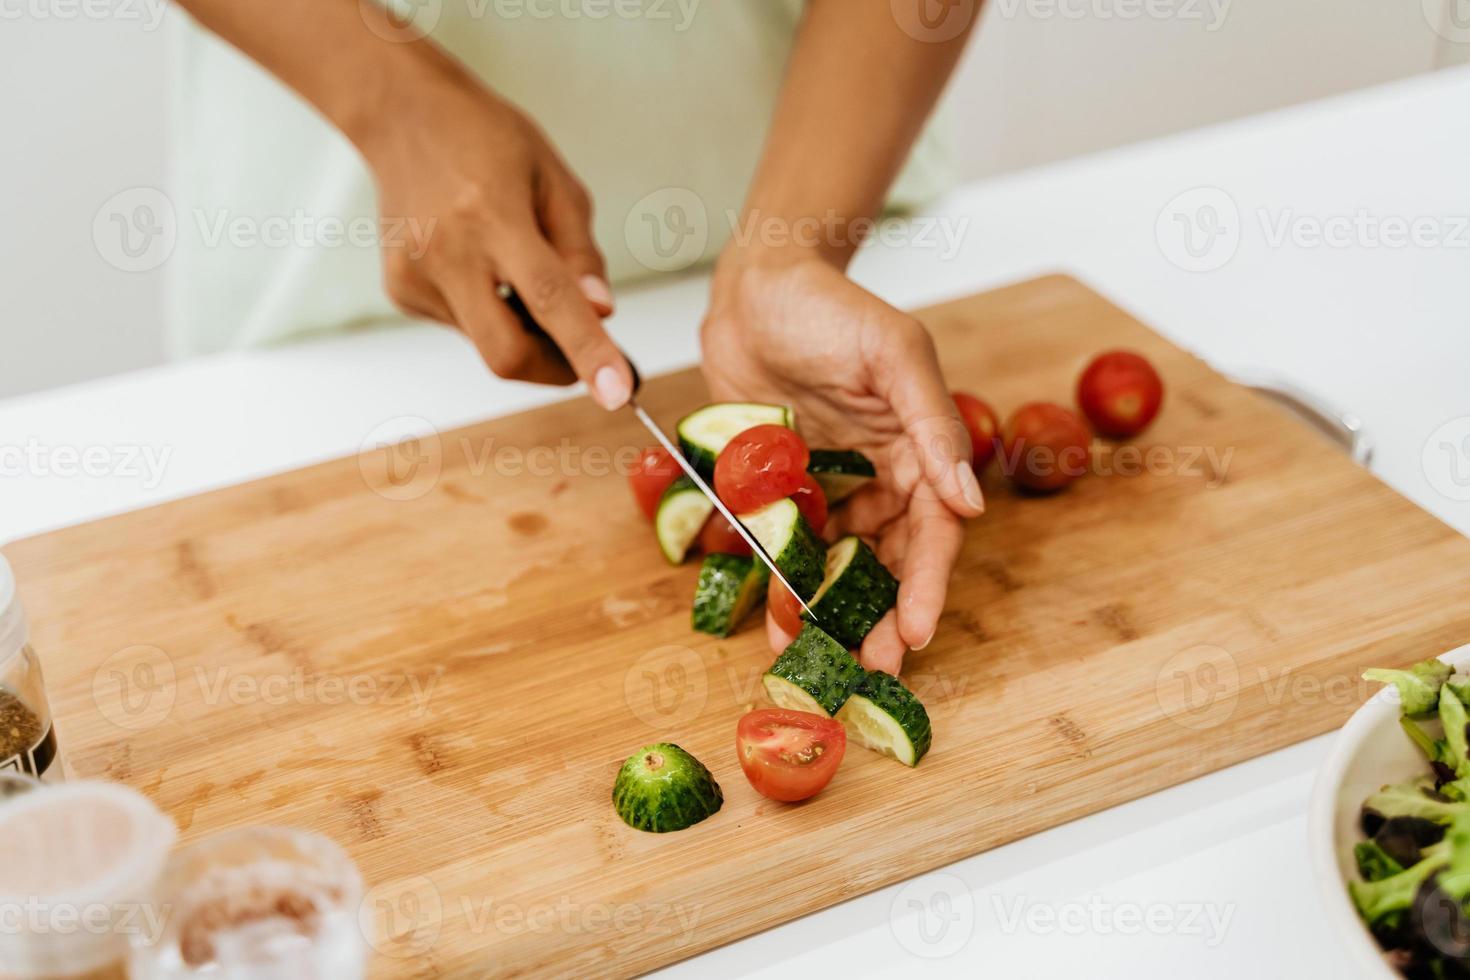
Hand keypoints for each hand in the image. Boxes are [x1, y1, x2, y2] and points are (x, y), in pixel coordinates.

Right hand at [359, 61, 632, 408]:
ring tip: (518, 268)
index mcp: (492, 215)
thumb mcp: (554, 180)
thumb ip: (581, 252)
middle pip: (506, 353)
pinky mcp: (401, 291)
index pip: (549, 299)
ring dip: (522, 328)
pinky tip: (480, 263)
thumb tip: (603, 315)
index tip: (617, 393)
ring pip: (487, 342)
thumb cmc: (485, 139)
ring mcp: (414, 277)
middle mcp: (446, 252)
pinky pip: (464, 326)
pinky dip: (490, 311)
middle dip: (555, 367)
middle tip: (586, 353)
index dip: (587, 351)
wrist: (399, 114)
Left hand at [701, 254, 984, 673]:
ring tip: (814, 655)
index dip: (927, 586)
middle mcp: (879, 477)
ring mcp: (829, 485)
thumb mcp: (893, 357)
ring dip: (830, 610)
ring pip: (838, 563)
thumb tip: (969, 500)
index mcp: (919, 451)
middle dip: (881, 617)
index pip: (934, 532)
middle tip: (868, 667)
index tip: (916, 635)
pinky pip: (784, 543)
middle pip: (889, 562)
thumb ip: (933, 428)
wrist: (755, 285)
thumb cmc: (831, 309)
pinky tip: (771, 616)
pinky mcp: (779, 485)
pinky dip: (779, 579)